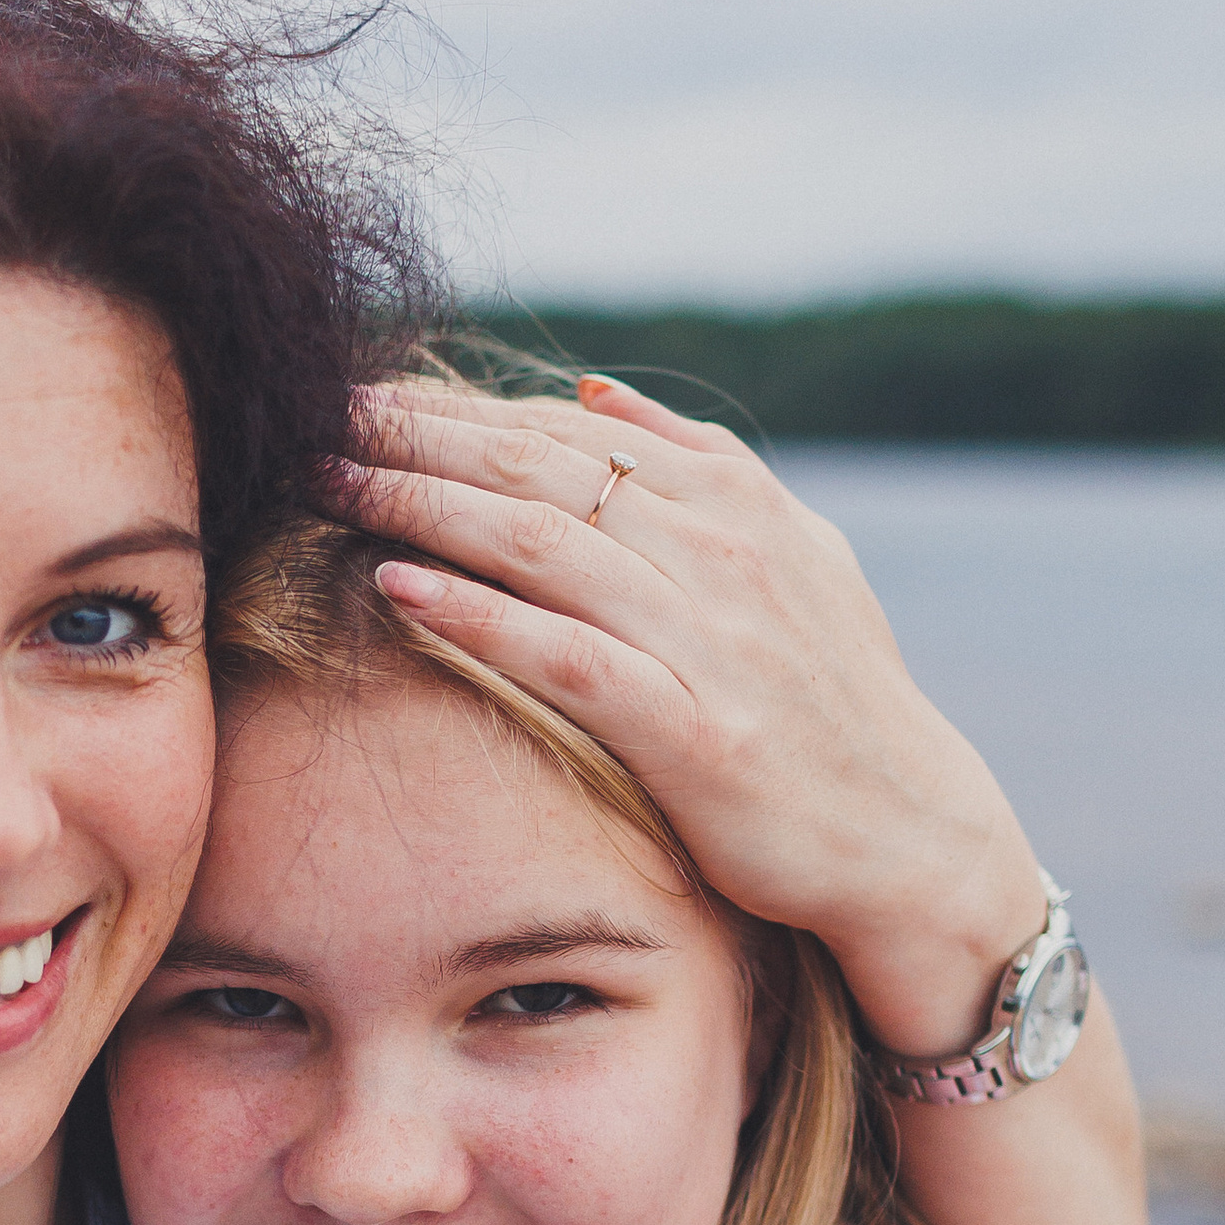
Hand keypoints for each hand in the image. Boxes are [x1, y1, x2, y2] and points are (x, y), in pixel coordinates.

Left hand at [332, 372, 1047, 1058]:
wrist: (912, 835)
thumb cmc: (830, 701)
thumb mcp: (786, 555)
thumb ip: (693, 467)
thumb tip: (589, 393)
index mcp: (733, 503)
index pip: (566, 433)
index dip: (456, 408)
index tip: (361, 390)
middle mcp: (720, 554)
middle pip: (538, 471)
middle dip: (418, 435)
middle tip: (313, 409)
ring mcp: (708, 641)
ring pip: (540, 545)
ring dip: (423, 505)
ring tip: (328, 480)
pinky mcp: (696, 732)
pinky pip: (567, 658)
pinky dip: (480, 617)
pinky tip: (399, 588)